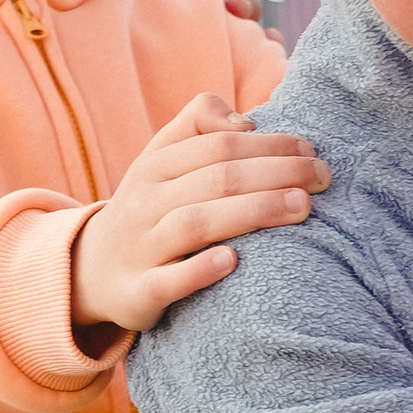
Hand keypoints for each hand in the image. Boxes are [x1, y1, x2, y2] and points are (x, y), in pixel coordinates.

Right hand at [69, 91, 327, 344]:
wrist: (90, 270)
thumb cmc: (148, 208)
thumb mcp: (161, 158)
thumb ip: (199, 123)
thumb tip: (247, 120)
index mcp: (155, 165)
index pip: (218, 146)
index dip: (268, 145)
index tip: (311, 151)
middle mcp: (144, 202)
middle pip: (216, 179)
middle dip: (275, 173)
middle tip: (323, 177)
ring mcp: (140, 248)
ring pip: (196, 224)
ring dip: (252, 213)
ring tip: (301, 207)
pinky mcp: (137, 292)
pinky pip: (166, 281)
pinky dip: (199, 271)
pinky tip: (234, 260)